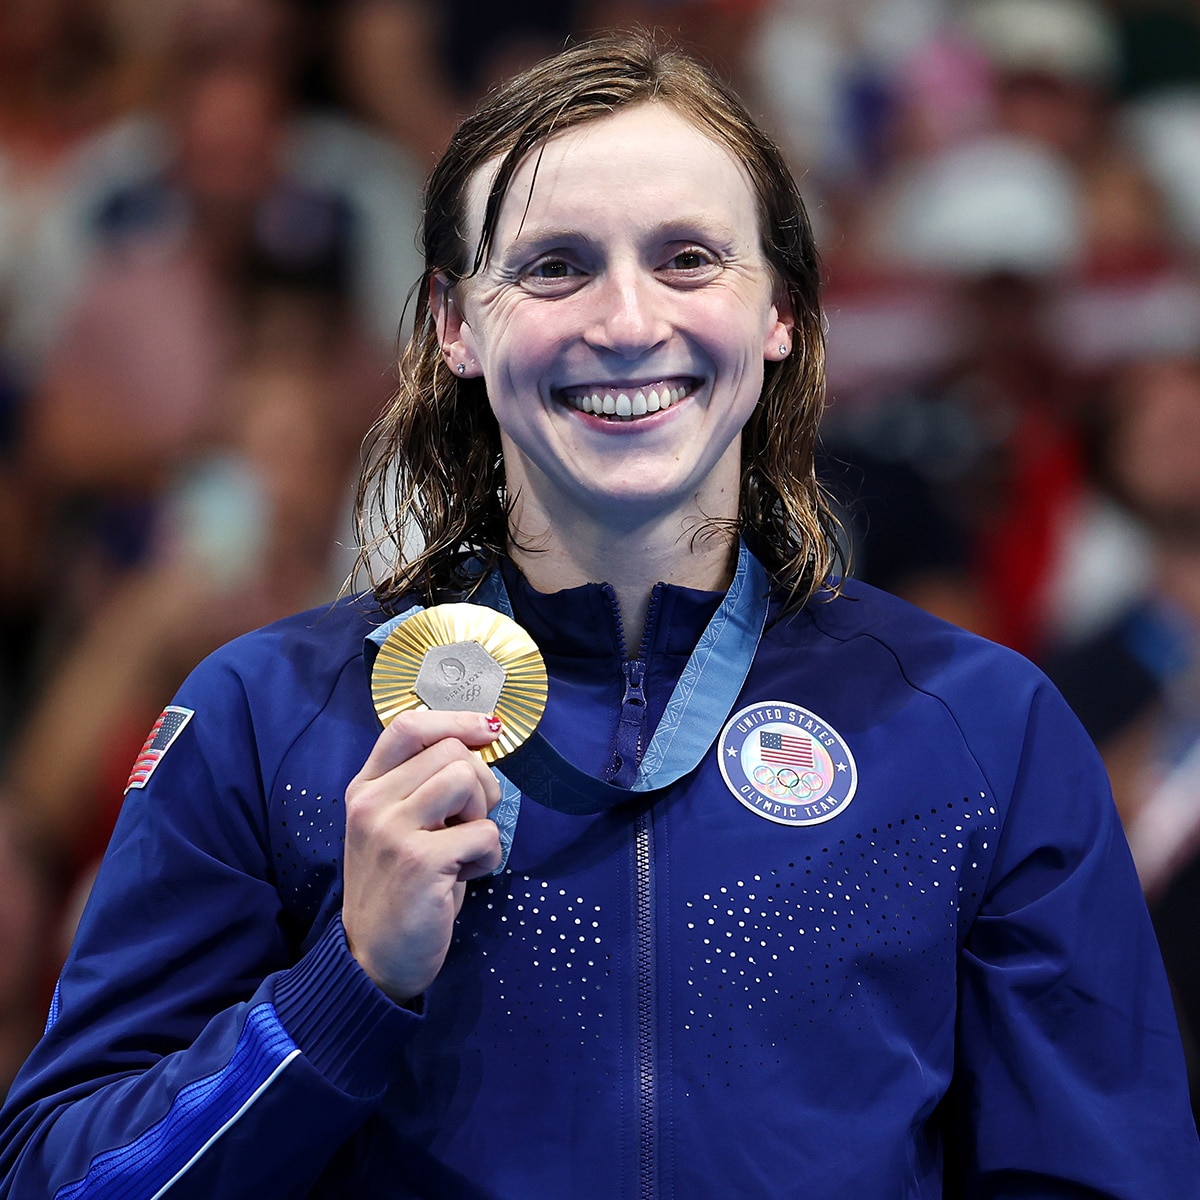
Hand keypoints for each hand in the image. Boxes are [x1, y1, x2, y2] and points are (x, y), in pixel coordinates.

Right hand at [342, 711, 502, 1002]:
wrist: (374, 960)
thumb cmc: (400, 888)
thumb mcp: (399, 825)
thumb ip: (424, 783)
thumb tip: (478, 737)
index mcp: (365, 788)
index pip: (407, 726)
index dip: (455, 720)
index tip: (487, 730)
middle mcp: (371, 803)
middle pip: (451, 751)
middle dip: (480, 783)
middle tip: (467, 823)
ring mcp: (391, 830)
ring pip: (467, 780)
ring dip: (482, 816)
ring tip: (463, 848)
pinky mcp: (418, 861)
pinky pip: (484, 832)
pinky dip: (488, 856)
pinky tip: (463, 877)